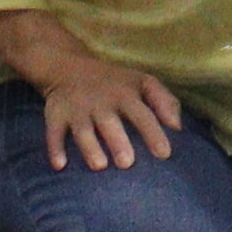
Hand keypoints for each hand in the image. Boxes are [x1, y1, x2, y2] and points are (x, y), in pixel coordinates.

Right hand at [0, 9, 183, 171]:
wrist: (68, 65)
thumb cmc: (115, 82)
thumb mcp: (142, 82)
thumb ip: (165, 101)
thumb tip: (178, 126)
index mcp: (125, 94)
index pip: (142, 114)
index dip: (153, 133)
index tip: (165, 154)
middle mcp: (101, 102)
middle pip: (110, 122)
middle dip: (118, 141)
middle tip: (128, 162)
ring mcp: (77, 108)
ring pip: (82, 129)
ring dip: (89, 146)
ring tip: (99, 166)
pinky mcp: (55, 114)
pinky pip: (53, 131)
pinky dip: (54, 148)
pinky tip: (59, 165)